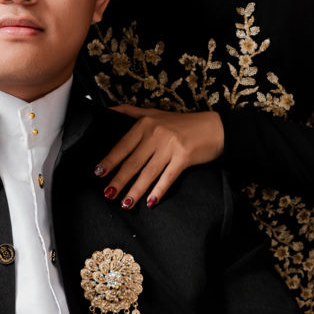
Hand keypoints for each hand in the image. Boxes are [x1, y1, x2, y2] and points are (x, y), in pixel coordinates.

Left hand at [95, 106, 223, 208]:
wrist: (214, 127)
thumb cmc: (183, 123)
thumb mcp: (156, 113)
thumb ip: (131, 112)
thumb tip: (108, 110)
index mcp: (146, 123)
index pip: (123, 145)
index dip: (110, 160)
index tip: (98, 172)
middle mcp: (156, 133)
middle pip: (133, 161)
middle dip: (119, 180)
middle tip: (107, 194)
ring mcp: (170, 146)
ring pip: (148, 172)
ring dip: (135, 190)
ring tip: (124, 203)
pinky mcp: (184, 157)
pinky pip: (168, 177)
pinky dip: (158, 191)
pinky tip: (150, 202)